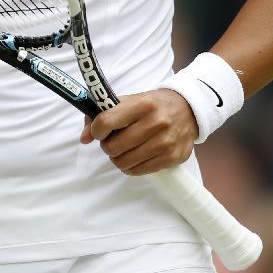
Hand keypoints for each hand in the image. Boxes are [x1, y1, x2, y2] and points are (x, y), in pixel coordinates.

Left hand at [79, 90, 198, 175]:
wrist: (188, 110)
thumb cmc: (152, 105)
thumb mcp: (129, 101)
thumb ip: (102, 115)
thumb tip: (84, 138)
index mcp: (142, 104)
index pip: (106, 121)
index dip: (96, 130)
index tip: (98, 130)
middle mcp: (155, 123)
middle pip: (113, 147)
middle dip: (107, 146)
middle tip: (112, 140)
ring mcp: (165, 142)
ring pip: (124, 162)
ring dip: (118, 158)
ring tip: (124, 149)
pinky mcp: (172, 158)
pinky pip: (138, 171)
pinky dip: (131, 166)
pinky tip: (135, 156)